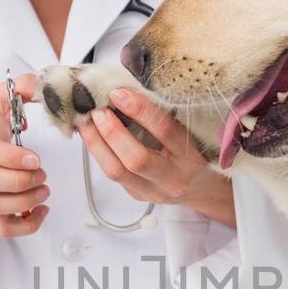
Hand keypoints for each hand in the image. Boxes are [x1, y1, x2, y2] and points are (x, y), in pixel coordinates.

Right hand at [0, 72, 49, 238]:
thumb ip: (18, 88)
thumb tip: (38, 83)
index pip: (0, 157)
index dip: (22, 160)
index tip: (35, 158)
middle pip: (9, 184)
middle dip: (32, 179)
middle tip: (40, 171)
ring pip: (7, 208)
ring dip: (32, 200)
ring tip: (42, 187)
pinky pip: (8, 229)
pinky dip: (29, 225)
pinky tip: (41, 209)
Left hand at [78, 88, 236, 229]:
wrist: (202, 189)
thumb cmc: (193, 154)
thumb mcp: (188, 133)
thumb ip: (162, 117)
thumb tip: (125, 92)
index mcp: (190, 157)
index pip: (164, 130)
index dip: (139, 110)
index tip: (119, 93)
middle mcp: (173, 178)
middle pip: (136, 159)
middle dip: (111, 132)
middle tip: (97, 110)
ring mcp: (153, 192)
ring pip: (116, 171)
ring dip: (96, 144)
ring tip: (85, 122)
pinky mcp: (137, 196)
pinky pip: (113, 174)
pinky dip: (99, 152)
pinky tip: (92, 137)